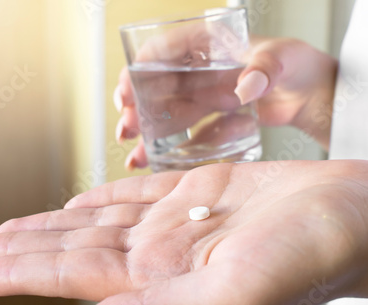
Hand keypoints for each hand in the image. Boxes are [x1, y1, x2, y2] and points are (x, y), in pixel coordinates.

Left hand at [0, 160, 367, 303]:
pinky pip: (132, 198)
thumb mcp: (239, 294)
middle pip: (68, 252)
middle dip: (15, 253)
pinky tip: (73, 205)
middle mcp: (156, 257)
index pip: (67, 278)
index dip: (16, 275)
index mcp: (159, 283)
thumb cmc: (311, 254)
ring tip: (4, 232)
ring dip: (45, 226)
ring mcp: (172, 225)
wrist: (351, 214)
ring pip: (90, 225)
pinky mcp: (194, 194)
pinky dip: (98, 199)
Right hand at [116, 38, 337, 169]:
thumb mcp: (283, 58)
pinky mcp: (212, 120)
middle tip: (127, 128)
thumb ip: (265, 67)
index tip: (126, 92)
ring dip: (147, 132)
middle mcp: (199, 71)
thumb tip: (247, 85)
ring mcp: (204, 97)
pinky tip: (151, 161)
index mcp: (207, 45)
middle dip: (136, 107)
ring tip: (132, 153)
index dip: (139, 70)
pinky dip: (170, 148)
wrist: (313, 94)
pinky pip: (187, 134)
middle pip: (157, 87)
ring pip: (167, 113)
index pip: (163, 51)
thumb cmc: (297, 64)